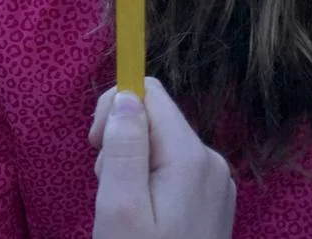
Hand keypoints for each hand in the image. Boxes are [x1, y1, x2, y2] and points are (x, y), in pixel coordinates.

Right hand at [90, 78, 235, 238]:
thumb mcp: (120, 210)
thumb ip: (123, 148)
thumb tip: (126, 95)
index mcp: (191, 157)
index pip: (150, 94)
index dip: (113, 109)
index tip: (96, 148)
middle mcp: (211, 162)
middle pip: (156, 118)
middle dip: (122, 141)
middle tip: (107, 188)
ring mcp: (216, 184)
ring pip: (161, 145)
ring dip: (132, 165)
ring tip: (124, 210)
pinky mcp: (212, 203)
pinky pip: (173, 170)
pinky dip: (149, 182)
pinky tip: (142, 218)